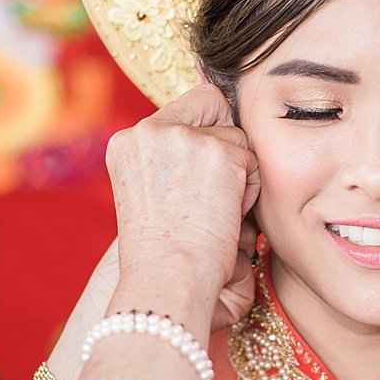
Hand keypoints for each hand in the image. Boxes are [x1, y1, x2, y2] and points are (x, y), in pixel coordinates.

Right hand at [105, 84, 260, 308]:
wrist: (166, 281)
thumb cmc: (160, 252)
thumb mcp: (148, 191)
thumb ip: (169, 154)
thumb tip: (206, 98)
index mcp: (127, 141)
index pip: (185, 105)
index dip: (204, 130)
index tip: (204, 165)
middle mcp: (151, 130)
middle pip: (213, 108)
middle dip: (223, 144)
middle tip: (209, 192)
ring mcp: (186, 139)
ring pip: (236, 138)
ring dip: (236, 174)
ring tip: (212, 213)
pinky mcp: (221, 155)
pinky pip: (253, 161)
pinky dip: (248, 191)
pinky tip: (226, 217)